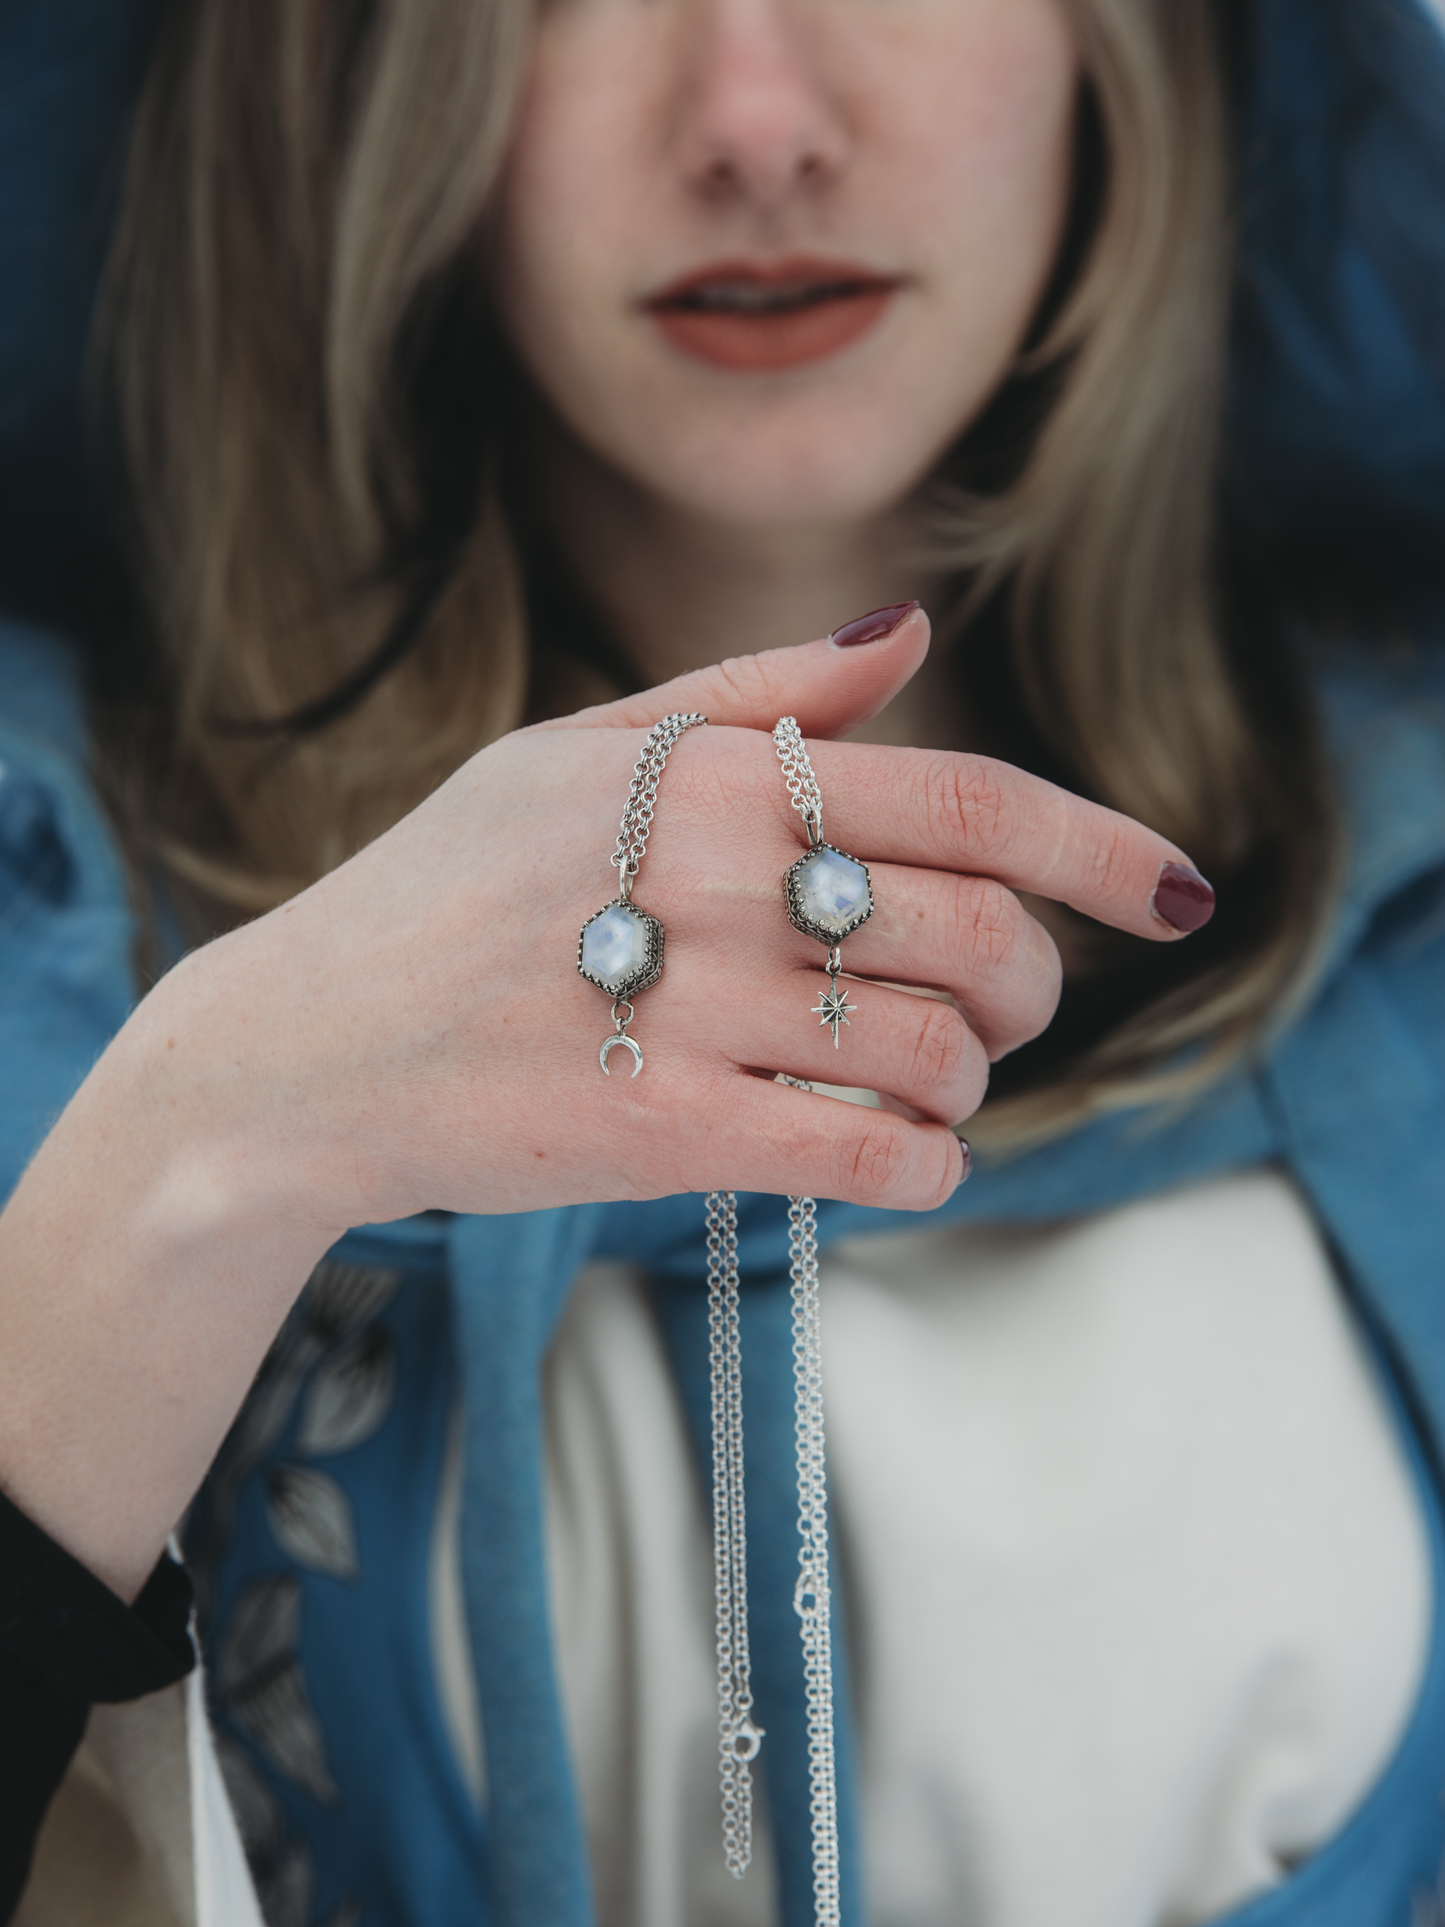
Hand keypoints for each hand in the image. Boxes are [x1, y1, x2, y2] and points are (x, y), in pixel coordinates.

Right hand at [0, 606, 1208, 1595]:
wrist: (303, 1050)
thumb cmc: (443, 892)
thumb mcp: (573, 751)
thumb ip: (750, 697)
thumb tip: (909, 632)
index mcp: (705, 774)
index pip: (965, 793)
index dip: (1100, 846)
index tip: (1183, 892)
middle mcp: (710, 879)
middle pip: (978, 932)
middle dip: (1033, 984)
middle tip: (1002, 1008)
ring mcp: (684, 1009)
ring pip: (936, 1054)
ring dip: (973, 1083)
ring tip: (928, 1087)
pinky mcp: (658, 1132)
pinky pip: (867, 1157)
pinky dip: (925, 1166)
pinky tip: (902, 1158)